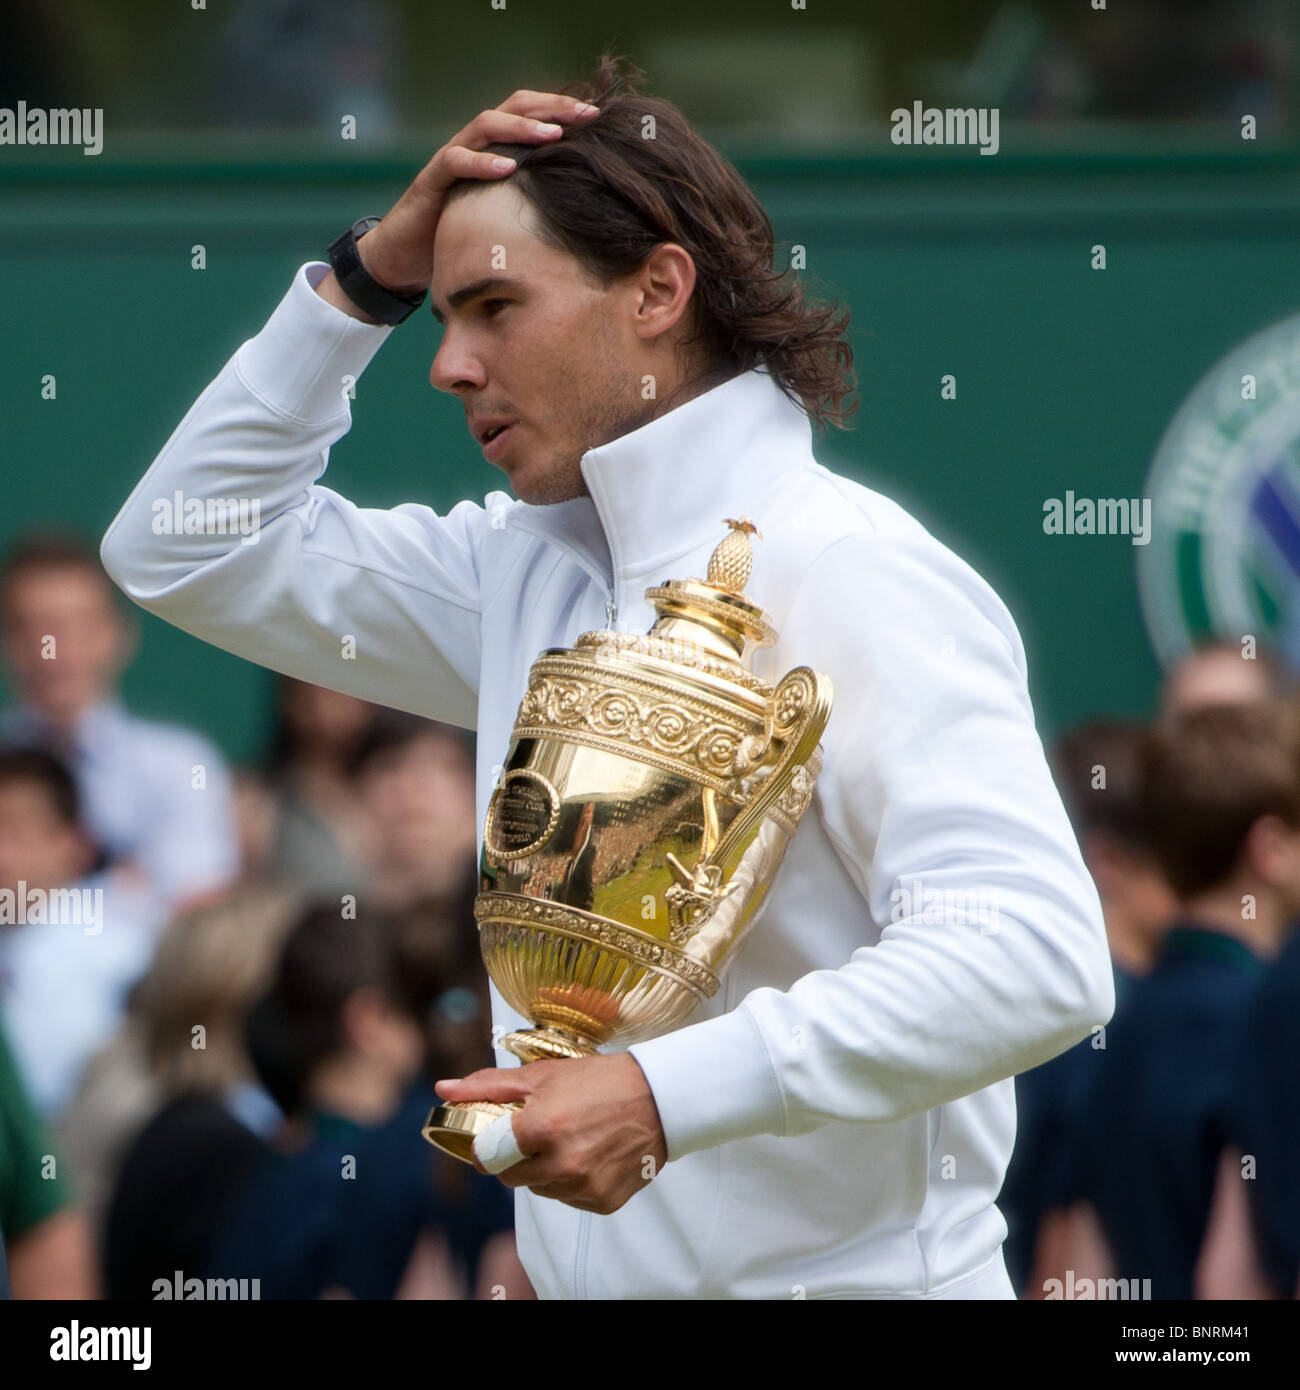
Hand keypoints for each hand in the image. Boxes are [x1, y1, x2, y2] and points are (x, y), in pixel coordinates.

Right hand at [358, 91, 601, 294]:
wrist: (404, 257)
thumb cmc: (460, 235)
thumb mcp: (504, 214)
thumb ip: (532, 200)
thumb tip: (582, 207)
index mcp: (494, 148)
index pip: (530, 112)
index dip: (562, 109)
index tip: (599, 116)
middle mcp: (474, 145)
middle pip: (514, 107)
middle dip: (552, 108)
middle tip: (586, 115)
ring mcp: (451, 158)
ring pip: (486, 125)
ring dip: (521, 128)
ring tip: (552, 135)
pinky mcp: (431, 181)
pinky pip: (455, 161)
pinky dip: (481, 162)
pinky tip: (507, 167)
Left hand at [435, 1053, 667, 1214]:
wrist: (660, 1098)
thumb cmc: (600, 1080)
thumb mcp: (542, 1075)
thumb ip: (488, 1086)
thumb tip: (443, 1090)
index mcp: (542, 1128)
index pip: (487, 1157)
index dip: (490, 1145)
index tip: (498, 1137)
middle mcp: (562, 1164)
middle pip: (511, 1177)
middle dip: (518, 1156)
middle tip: (542, 1131)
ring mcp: (584, 1187)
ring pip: (540, 1190)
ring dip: (545, 1170)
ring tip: (571, 1139)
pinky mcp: (602, 1202)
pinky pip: (569, 1200)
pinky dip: (572, 1182)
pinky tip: (589, 1155)